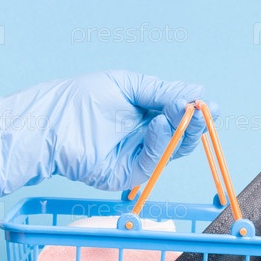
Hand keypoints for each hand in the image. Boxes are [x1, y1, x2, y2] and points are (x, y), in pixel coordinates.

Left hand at [0, 70, 218, 196]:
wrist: (49, 124)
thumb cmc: (80, 100)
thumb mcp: (127, 85)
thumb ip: (161, 92)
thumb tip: (196, 94)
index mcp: (145, 114)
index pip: (179, 116)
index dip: (196, 111)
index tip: (211, 104)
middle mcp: (145, 137)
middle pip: (182, 137)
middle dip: (195, 124)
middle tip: (203, 111)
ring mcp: (137, 157)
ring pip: (173, 151)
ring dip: (182, 132)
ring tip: (182, 112)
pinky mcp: (128, 175)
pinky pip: (153, 162)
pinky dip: (161, 143)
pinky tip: (160, 124)